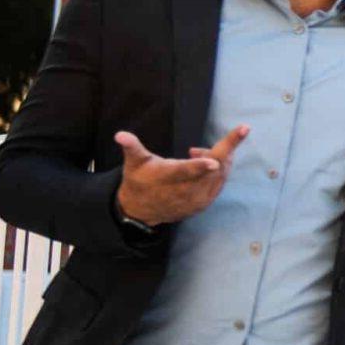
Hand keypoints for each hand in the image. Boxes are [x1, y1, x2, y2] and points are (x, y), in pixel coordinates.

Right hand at [114, 126, 247, 225]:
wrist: (141, 210)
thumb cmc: (139, 180)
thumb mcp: (133, 162)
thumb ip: (132, 147)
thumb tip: (120, 135)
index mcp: (169, 178)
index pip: (186, 171)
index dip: (200, 166)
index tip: (213, 161)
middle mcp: (187, 192)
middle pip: (214, 170)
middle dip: (224, 150)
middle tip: (203, 145)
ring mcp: (198, 200)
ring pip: (221, 176)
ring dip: (220, 159)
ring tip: (196, 153)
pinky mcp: (204, 204)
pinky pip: (219, 184)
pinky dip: (218, 171)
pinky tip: (205, 164)